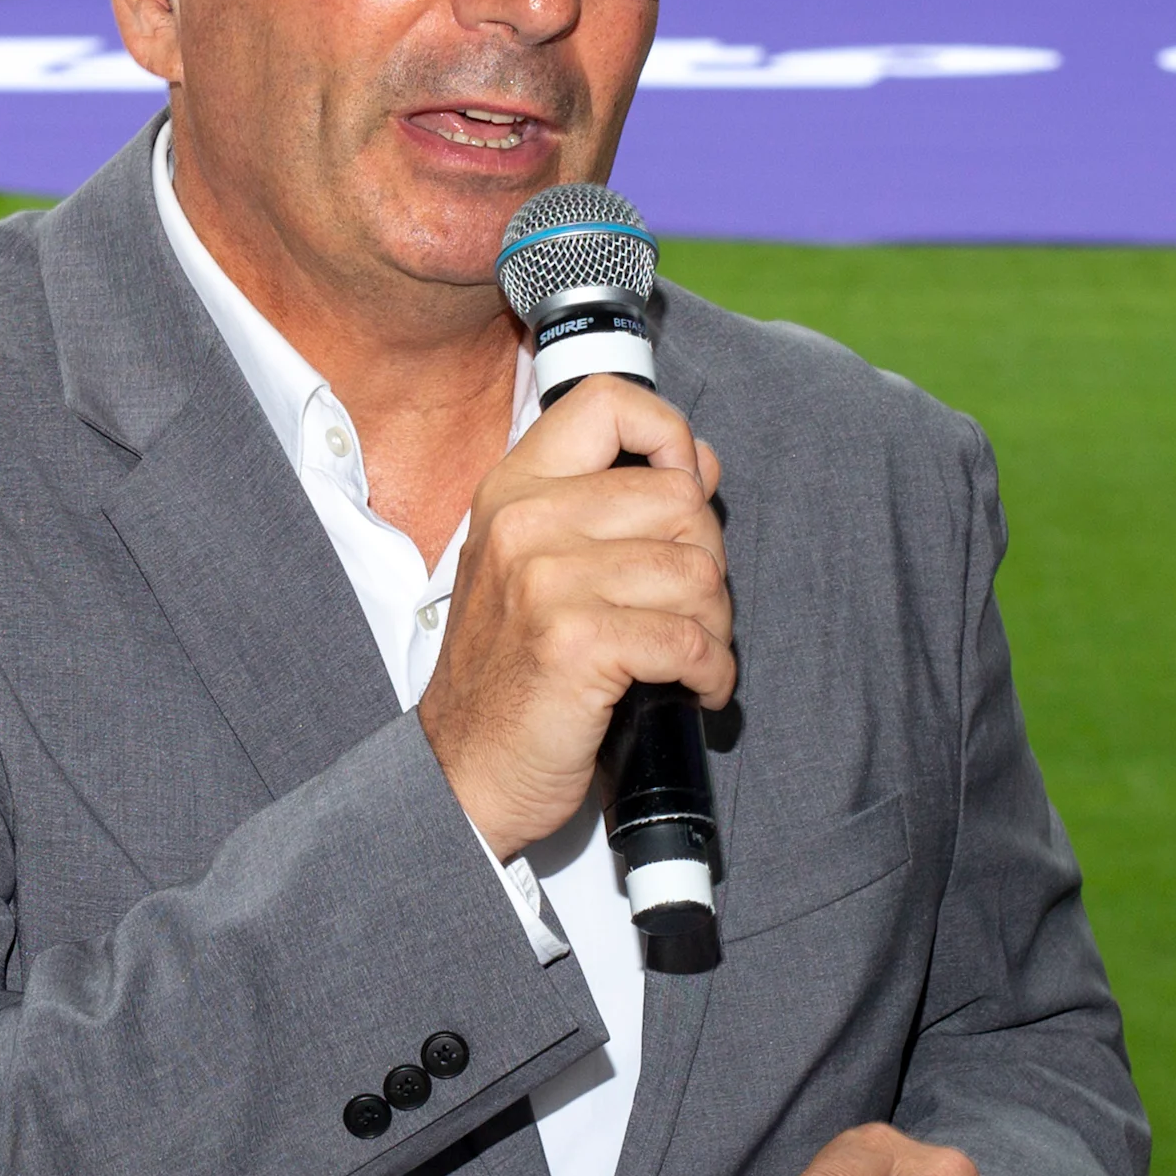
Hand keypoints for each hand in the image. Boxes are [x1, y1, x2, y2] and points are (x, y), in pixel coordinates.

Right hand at [417, 376, 727, 858]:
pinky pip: (691, 639)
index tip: (683, 490)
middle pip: (680, 499)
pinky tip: (694, 690)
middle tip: (690, 612)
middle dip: (708, 562)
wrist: (461, 774)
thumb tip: (700, 460)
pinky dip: (711, 672)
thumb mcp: (538, 568)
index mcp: (514, 490)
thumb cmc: (512, 676)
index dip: (670, 435)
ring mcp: (546, 581)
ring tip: (690, 657)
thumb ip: (608, 505)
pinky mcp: (576, 642)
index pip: (608, 401)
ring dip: (715, 626)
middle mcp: (525, 522)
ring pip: (698, 571)